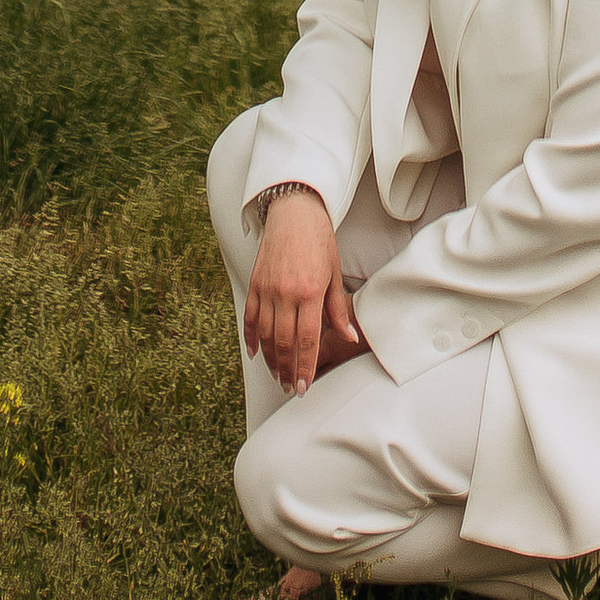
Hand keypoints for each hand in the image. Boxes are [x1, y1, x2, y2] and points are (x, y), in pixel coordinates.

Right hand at [243, 189, 362, 392]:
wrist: (294, 211)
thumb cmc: (318, 239)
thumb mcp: (334, 273)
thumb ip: (337, 309)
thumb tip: (348, 336)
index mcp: (309, 292)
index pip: (307, 340)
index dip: (305, 367)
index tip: (304, 386)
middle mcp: (285, 293)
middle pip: (284, 343)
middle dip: (288, 370)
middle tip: (291, 388)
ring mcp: (267, 289)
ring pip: (265, 334)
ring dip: (271, 359)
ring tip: (278, 376)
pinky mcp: (255, 283)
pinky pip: (250, 317)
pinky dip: (251, 337)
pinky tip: (256, 353)